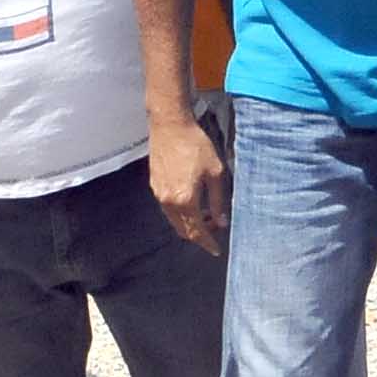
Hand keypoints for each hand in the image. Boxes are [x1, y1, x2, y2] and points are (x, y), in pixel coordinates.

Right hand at [150, 114, 229, 255]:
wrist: (171, 126)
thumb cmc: (196, 145)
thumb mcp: (216, 172)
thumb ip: (219, 200)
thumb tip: (221, 221)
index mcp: (185, 199)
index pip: (197, 231)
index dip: (207, 242)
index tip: (216, 250)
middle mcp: (169, 201)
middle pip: (183, 230)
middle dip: (199, 234)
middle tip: (215, 228)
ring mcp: (159, 194)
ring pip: (174, 221)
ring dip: (190, 223)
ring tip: (207, 214)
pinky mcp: (154, 186)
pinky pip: (167, 209)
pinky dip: (180, 213)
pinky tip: (192, 202)